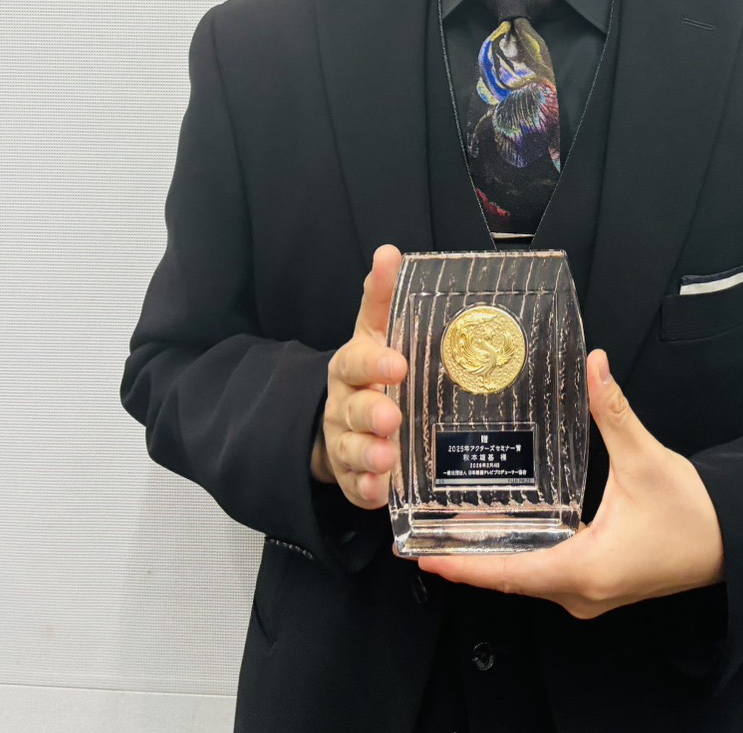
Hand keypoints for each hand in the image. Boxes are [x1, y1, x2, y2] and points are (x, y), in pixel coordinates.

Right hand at [311, 244, 406, 510]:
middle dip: (372, 414)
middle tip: (393, 417)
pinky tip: (383, 489)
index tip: (398, 363)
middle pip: (354, 409)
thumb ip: (384, 296)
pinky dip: (368, 489)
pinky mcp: (352, 476)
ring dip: (370, 455)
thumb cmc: (374, 367)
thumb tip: (389, 252)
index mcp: (352, 365)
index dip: (374, 363)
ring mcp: (345, 442)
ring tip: (389, 458)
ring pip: (352, 450)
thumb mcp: (378, 330)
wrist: (348, 418)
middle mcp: (344, 404)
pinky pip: (356, 486)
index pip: (357, 360)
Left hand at [418, 350, 724, 617]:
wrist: (735, 542)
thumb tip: (594, 364)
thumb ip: (613, 411)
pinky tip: (500, 533)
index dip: (464, 566)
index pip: (509, 574)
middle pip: (509, 579)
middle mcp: (582, 592)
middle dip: (466, 560)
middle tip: (422, 537)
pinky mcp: (598, 584)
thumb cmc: (694, 512)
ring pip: (526, 579)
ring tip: (448, 533)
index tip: (425, 558)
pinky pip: (545, 575)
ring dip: (490, 559)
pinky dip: (517, 558)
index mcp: (586, 569)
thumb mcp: (646, 459)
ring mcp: (590, 594)